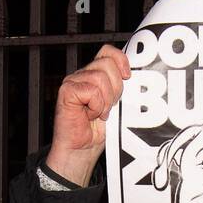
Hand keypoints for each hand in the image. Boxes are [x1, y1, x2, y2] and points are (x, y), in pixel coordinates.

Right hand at [44, 44, 129, 185]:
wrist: (81, 150)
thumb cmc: (97, 130)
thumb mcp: (117, 104)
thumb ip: (121, 86)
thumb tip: (135, 74)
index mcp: (95, 74)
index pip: (108, 52)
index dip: (120, 60)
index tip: (128, 77)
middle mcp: (83, 74)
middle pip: (107, 63)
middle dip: (116, 87)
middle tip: (111, 106)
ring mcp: (73, 81)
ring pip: (100, 77)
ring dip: (106, 100)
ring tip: (100, 112)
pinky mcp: (66, 91)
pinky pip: (91, 91)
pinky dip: (96, 106)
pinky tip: (90, 115)